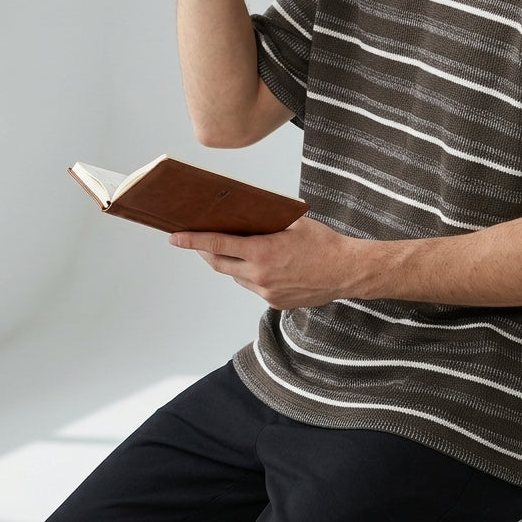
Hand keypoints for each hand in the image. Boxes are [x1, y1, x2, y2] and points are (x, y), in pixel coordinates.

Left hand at [170, 216, 361, 309]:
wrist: (347, 271)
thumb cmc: (324, 243)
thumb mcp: (293, 223)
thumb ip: (266, 223)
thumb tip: (244, 218)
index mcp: (263, 251)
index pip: (217, 245)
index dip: (192, 241)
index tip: (174, 237)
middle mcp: (260, 275)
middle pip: (219, 264)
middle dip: (204, 253)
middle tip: (194, 242)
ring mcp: (266, 292)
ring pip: (236, 276)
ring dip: (229, 263)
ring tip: (230, 249)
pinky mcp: (274, 303)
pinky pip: (252, 287)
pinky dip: (249, 274)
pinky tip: (258, 265)